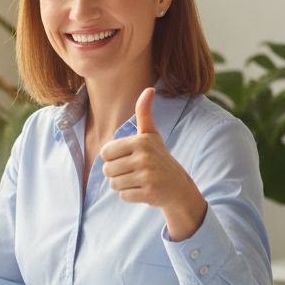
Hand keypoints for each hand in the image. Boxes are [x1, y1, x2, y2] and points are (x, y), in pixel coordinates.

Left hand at [100, 88, 205, 239]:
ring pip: (114, 184)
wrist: (178, 186)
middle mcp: (145, 158)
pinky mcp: (149, 194)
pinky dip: (130, 195)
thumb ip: (144, 113)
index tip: (127, 157)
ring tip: (138, 179)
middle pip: (107, 170)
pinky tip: (143, 190)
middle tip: (134, 171)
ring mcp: (148, 176)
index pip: (105, 152)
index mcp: (141, 141)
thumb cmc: (159, 157)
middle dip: (116, 173)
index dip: (112, 157)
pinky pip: (123, 196)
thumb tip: (149, 89)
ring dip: (122, 184)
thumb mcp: (151, 134)